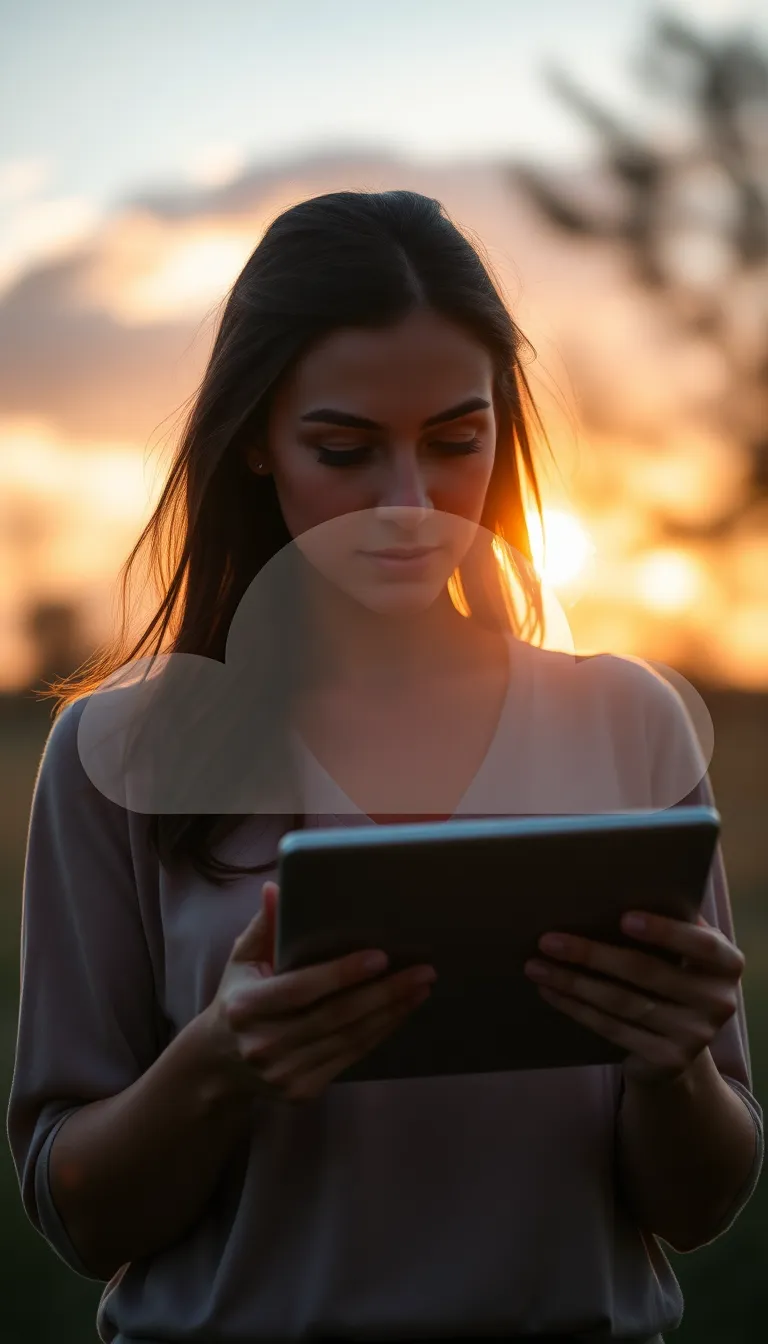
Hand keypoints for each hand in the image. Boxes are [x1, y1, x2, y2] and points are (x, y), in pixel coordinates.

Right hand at [204, 881, 436, 1103]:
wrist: (219, 1065)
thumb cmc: (237, 999)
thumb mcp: (241, 960)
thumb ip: (262, 925)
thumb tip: (277, 888)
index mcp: (246, 1007)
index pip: (302, 989)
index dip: (342, 974)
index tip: (380, 957)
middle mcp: (264, 1044)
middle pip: (335, 1016)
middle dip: (384, 992)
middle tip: (422, 971)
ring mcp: (284, 1073)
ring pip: (350, 1039)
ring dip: (391, 1013)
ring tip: (421, 988)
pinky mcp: (302, 1091)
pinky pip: (351, 1058)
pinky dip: (379, 1034)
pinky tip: (400, 1013)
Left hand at [523, 910, 744, 1085]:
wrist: (680, 1049)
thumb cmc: (673, 978)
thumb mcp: (681, 952)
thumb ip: (668, 923)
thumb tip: (610, 886)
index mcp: (726, 963)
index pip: (700, 944)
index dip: (664, 931)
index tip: (624, 918)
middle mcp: (718, 1001)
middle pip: (646, 972)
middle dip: (591, 954)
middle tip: (547, 940)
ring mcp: (695, 1036)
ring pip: (622, 1002)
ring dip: (573, 982)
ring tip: (536, 965)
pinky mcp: (667, 1060)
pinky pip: (612, 1029)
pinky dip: (576, 1008)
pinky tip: (550, 991)